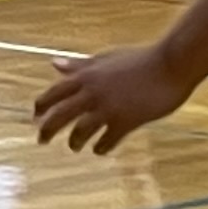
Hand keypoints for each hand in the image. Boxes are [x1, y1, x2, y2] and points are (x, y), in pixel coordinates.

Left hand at [34, 42, 190, 153]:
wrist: (173, 63)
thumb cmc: (141, 59)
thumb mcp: (106, 59)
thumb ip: (80, 65)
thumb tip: (54, 64)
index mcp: (87, 75)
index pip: (54, 93)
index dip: (42, 105)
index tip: (35, 115)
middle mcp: (92, 92)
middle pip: (60, 115)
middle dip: (47, 129)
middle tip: (41, 140)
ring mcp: (109, 107)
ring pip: (81, 130)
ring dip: (75, 141)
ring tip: (74, 146)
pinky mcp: (127, 120)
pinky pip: (107, 139)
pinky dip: (101, 147)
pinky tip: (100, 150)